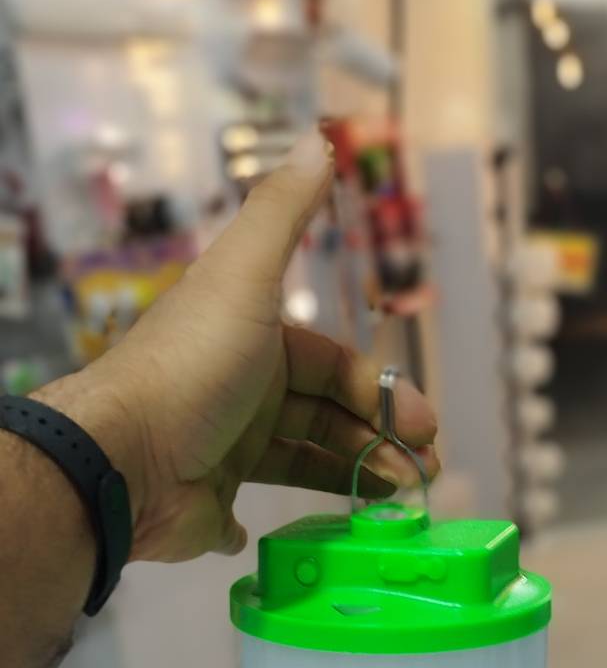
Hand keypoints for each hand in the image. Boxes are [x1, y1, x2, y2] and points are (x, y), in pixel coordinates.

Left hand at [38, 131, 437, 561]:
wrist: (123, 458)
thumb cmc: (192, 367)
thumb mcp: (244, 277)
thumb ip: (283, 213)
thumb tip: (319, 139)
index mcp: (251, 340)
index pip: (330, 366)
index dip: (378, 391)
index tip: (421, 426)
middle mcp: (238, 391)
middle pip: (324, 413)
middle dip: (378, 438)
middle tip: (423, 469)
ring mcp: (222, 450)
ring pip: (303, 462)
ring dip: (353, 476)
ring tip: (398, 499)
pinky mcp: (207, 504)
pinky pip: (248, 514)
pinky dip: (279, 520)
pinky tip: (311, 528)